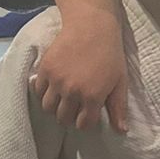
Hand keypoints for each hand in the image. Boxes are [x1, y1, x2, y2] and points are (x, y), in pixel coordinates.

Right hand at [32, 1, 127, 131]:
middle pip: (63, 118)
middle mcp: (72, 92)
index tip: (88, 115)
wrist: (91, 26)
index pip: (83, 124)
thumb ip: (118, 107)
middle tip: (75, 108)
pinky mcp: (45, 69)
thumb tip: (121, 131)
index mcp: (93, 97)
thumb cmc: (110, 54)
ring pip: (48, 108)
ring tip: (63, 100)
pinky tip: (53, 88)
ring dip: (55, 108)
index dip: (86, 122)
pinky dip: (44, 93)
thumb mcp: (120, 81)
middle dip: (70, 117)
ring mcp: (56, 81)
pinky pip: (38, 91)